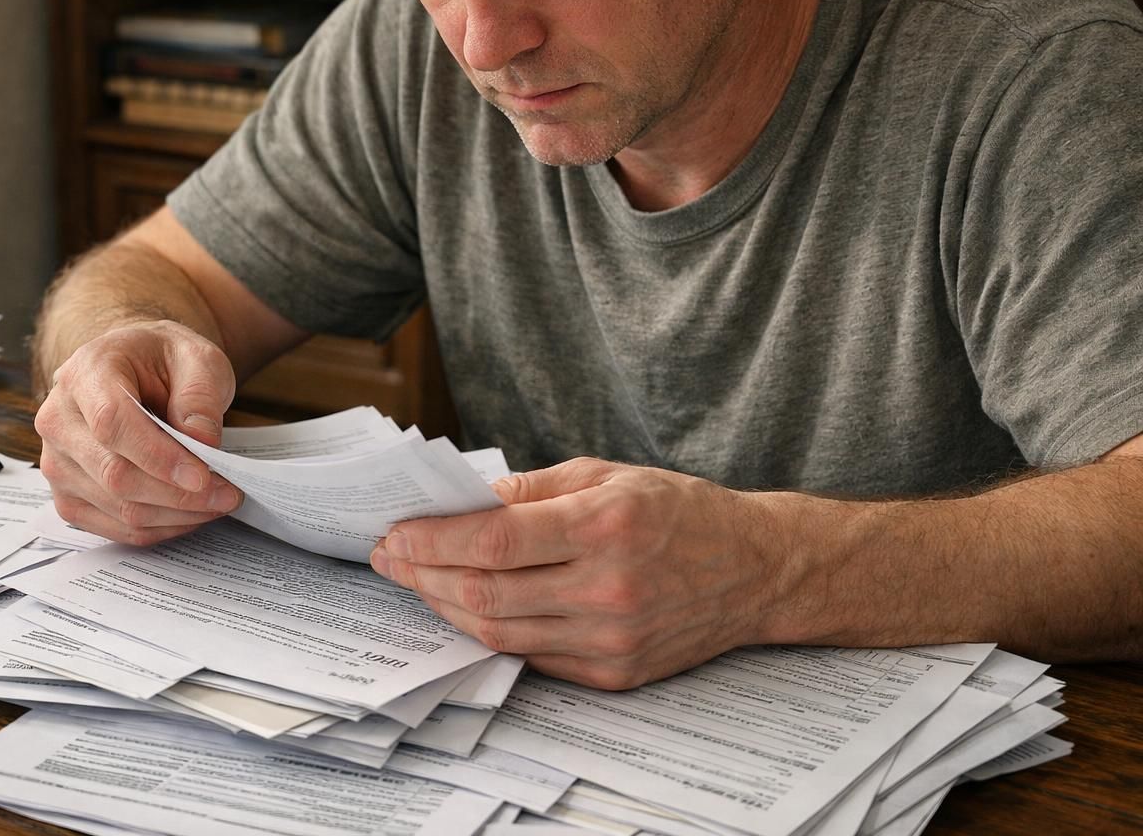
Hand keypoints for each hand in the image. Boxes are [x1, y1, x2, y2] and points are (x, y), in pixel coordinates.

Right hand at [34, 319, 242, 545]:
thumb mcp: (195, 358)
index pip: (112, 423)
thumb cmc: (163, 361)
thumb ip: (200, 396)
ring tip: (219, 501)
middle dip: (179, 494)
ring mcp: (58, 462)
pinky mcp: (68, 496)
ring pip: (118, 507)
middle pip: (115, 474)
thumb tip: (202, 444)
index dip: (159, 456)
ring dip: (176, 514)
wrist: (137, 370)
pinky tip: (191, 513)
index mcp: (85, 373)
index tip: (203, 475)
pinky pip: (115, 527)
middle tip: (229, 493)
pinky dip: (160, 527)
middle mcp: (59, 419)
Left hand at [369, 457, 788, 688]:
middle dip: (423, 576)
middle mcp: (609, 588)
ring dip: (446, 607)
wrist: (756, 571)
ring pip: (500, 631)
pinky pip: (532, 656)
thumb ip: (532, 490)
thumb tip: (464, 501)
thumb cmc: (679, 512)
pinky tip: (466, 607)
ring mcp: (612, 637)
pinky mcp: (615, 672)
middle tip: (390, 558)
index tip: (394, 533)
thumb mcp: (607, 474)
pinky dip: (490, 631)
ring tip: (418, 581)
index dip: (432, 540)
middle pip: (486, 593)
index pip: (494, 541)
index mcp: (606, 525)